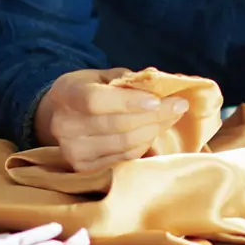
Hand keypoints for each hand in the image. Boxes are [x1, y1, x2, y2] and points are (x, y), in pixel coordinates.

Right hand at [34, 67, 189, 172]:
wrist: (64, 117)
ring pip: (125, 143)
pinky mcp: (84, 169)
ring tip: (171, 116)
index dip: (128, 102)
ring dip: (154, 129)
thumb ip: (130, 78)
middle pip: (117, 124)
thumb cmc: (91, 90)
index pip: (96, 100)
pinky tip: (154, 131)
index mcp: (66, 93)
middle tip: (180, 105)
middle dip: (155, 115)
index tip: (157, 100)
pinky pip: (124, 158)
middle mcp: (64, 125)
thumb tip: (160, 79)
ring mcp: (73, 151)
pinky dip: (144, 145)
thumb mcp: (104, 76)